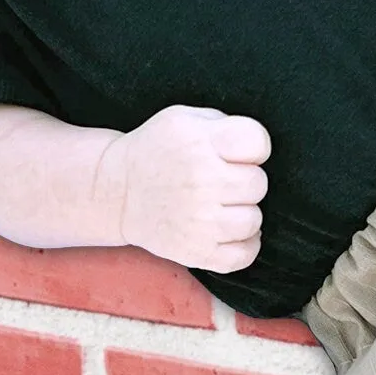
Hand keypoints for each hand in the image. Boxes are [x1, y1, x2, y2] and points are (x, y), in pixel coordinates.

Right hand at [106, 105, 270, 271]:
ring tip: (222, 206)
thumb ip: (224, 124)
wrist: (117, 191)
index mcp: (199, 143)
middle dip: (245, 181)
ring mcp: (199, 221)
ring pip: (253, 221)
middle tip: (223, 181)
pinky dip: (244, 246)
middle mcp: (201, 182)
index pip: (258, 142)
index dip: (254, 147)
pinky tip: (229, 230)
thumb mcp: (183, 119)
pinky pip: (244, 255)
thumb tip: (256, 146)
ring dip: (242, 213)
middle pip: (258, 184)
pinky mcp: (196, 252)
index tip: (240, 153)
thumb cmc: (157, 151)